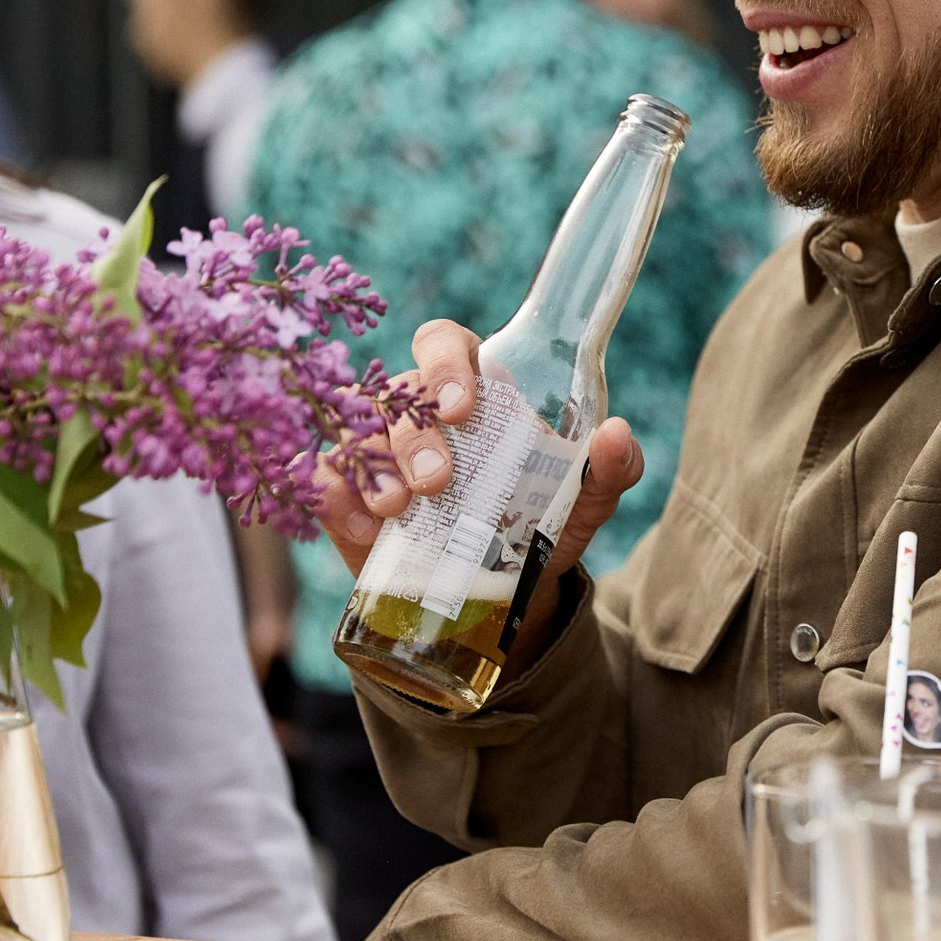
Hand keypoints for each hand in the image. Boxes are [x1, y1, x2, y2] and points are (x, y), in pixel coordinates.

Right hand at [312, 318, 646, 675]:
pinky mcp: (348, 495)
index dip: (444, 363)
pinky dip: (338, 499)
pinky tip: (370, 530)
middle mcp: (419, 411)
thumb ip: (609, 467)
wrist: (505, 596)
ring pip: (355, 432)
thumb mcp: (584, 500)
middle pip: (396, 391)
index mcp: (476, 389)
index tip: (464, 407)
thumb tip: (616, 434)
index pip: (445, 343)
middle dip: (412, 432)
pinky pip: (324, 478)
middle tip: (438, 480)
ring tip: (400, 508)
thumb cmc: (543, 524)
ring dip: (373, 467)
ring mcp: (378, 451)